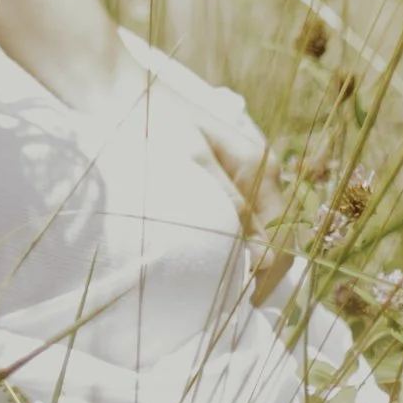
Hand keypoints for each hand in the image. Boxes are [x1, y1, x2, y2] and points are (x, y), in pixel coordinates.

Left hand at [108, 35, 302, 302]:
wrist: (120, 93)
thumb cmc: (152, 123)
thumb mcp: (190, 162)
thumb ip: (227, 204)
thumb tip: (260, 256)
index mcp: (260, 168)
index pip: (283, 240)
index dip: (267, 278)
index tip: (240, 305)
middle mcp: (261, 174)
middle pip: (275, 241)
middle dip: (258, 276)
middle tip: (225, 309)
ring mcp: (244, 178)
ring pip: (257, 236)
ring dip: (243, 264)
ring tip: (215, 292)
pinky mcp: (223, 182)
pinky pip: (238, 224)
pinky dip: (229, 247)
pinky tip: (208, 264)